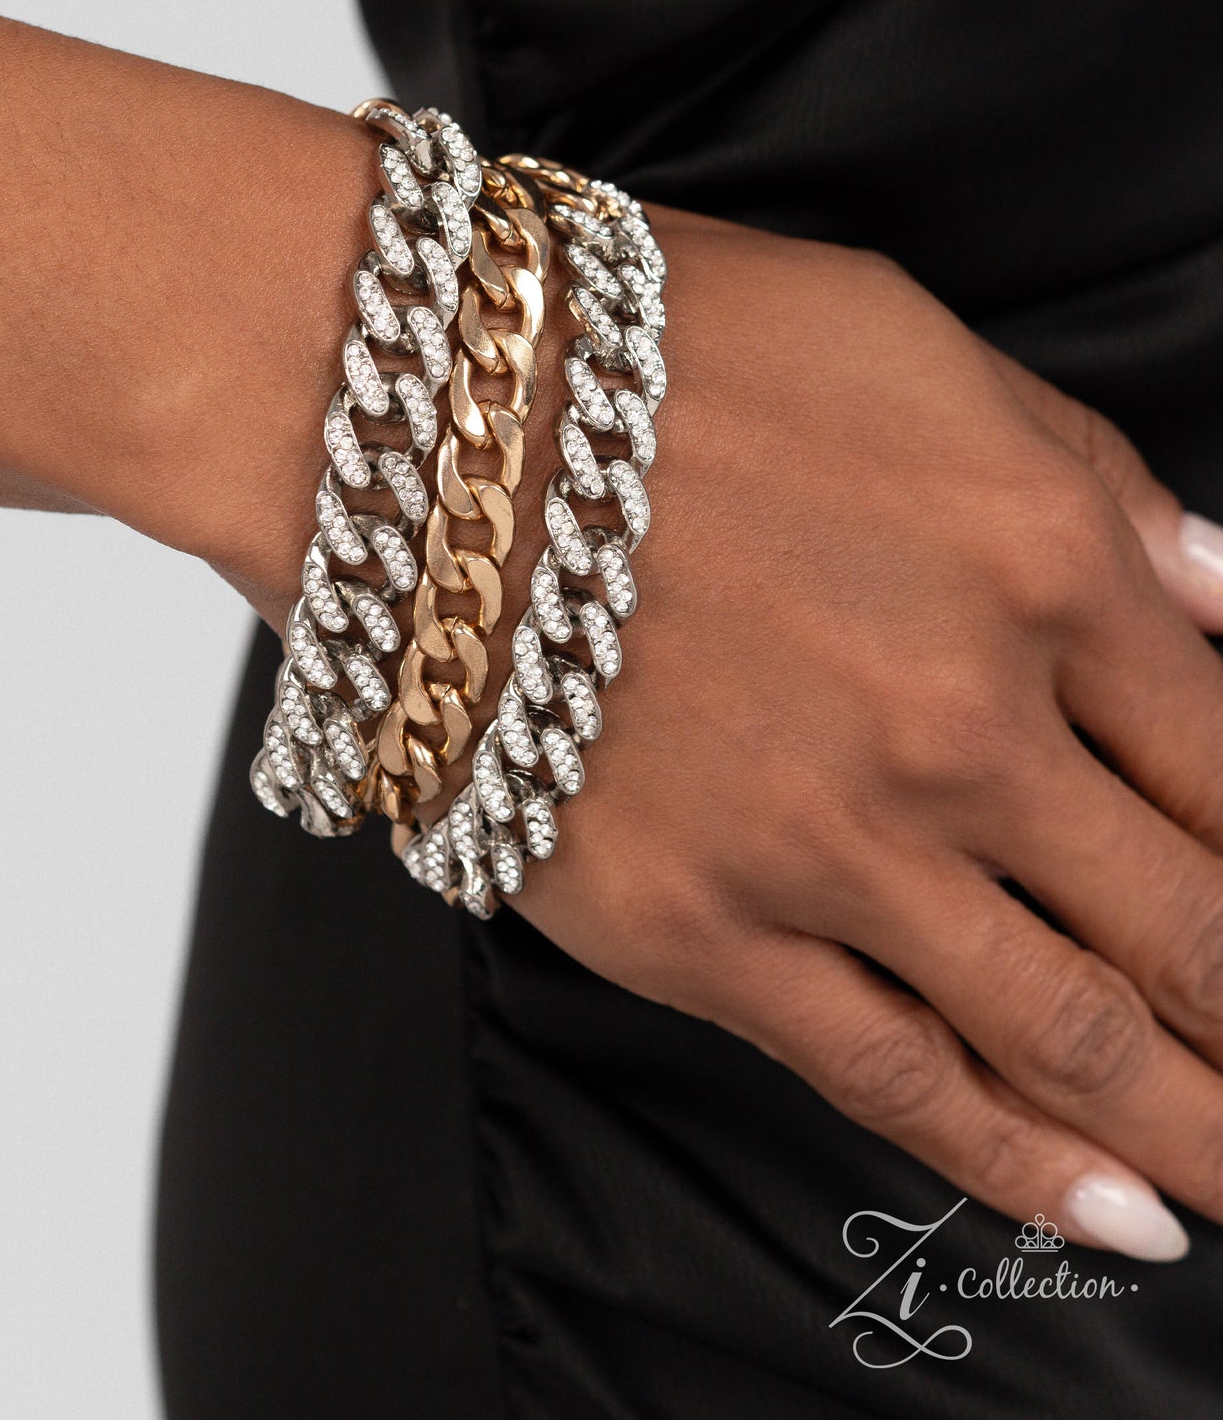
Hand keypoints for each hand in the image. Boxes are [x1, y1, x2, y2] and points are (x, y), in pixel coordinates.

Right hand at [513, 209, 1222, 1260]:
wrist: (421, 416)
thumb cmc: (658, 351)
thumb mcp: (914, 349)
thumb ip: (1088, 482)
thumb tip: (1221, 595)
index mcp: (1040, 563)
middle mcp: (963, 726)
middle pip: (1190, 922)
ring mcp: (835, 844)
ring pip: (1069, 1031)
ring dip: (1198, 1120)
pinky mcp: (703, 932)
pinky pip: (890, 1078)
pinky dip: (1017, 1162)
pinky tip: (1114, 1213)